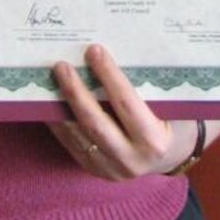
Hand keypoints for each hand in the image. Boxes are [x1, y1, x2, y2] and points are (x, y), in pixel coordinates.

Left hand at [50, 43, 196, 179]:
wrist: (171, 156)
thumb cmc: (172, 120)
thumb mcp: (169, 105)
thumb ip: (147, 86)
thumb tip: (114, 48)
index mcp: (154, 141)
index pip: (126, 104)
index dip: (109, 76)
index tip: (93, 50)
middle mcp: (132, 159)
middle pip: (96, 123)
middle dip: (76, 92)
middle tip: (62, 65)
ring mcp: (111, 169)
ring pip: (78, 135)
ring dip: (61, 105)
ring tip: (50, 79)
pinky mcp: (95, 170)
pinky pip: (71, 144)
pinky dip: (57, 122)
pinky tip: (48, 101)